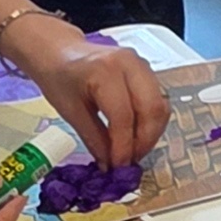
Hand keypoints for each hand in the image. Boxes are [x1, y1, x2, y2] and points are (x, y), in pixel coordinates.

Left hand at [21, 27, 169, 164]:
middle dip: (144, 141)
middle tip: (129, 161)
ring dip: (150, 133)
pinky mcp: (147, 71)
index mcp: (105, 71)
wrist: (61, 53)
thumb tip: (110, 164)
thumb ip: (95, 139)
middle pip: (151, 110)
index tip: (118, 166)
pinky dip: (151, 122)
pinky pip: (158, 100)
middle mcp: (130, 64)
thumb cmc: (60, 78)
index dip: (123, 146)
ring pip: (160, 106)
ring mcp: (142, 65)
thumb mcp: (71, 112)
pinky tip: (137, 135)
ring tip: (133, 151)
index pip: (123, 116)